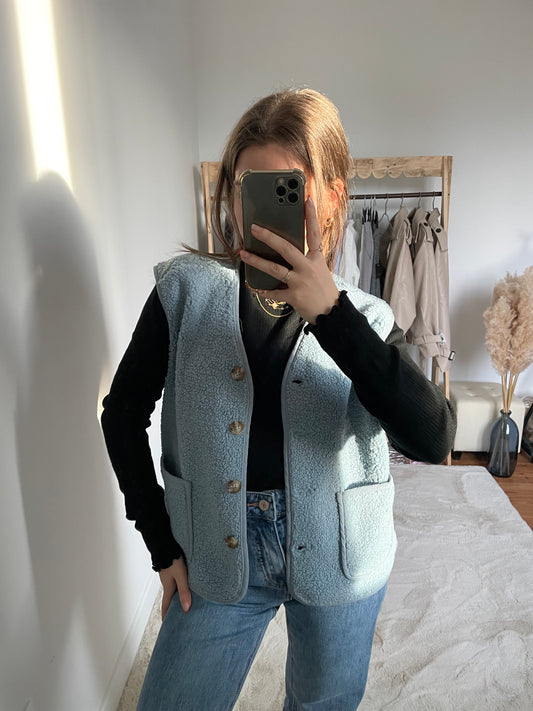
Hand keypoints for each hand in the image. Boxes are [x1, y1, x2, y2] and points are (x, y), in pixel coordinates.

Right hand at [159, 557, 190, 618]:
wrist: (165, 543)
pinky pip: (175, 579)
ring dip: (177, 595)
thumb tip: (186, 609)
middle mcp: (167, 581)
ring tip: (183, 599)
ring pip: (173, 587)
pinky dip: (179, 585)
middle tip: (176, 614)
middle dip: (172, 606)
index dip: (166, 614)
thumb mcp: (181, 576)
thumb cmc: (172, 558)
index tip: (165, 623)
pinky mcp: (172, 567)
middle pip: (170, 597)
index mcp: (167, 586)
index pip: (166, 604)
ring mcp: (169, 574)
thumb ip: (184, 591)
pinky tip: (185, 583)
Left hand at [239, 197, 339, 323]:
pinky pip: (274, 292)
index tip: (306, 200)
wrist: (331, 314)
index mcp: (316, 259)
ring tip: (244, 254)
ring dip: (257, 261)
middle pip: (286, 248)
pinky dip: (263, 290)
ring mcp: (300, 282)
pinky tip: (254, 286)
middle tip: (254, 228)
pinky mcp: (294, 296)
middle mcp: (308, 268)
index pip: (314, 233)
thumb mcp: (320, 270)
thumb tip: (287, 251)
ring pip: (275, 268)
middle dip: (268, 237)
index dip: (311, 216)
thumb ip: (307, 260)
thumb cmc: (324, 290)